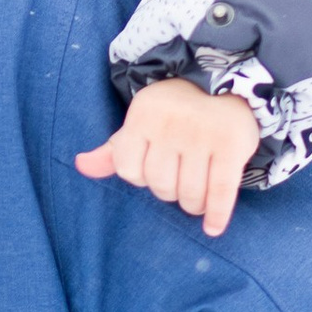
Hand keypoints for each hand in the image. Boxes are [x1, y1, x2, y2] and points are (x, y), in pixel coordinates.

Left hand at [76, 77, 262, 235]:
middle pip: (160, 185)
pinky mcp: (230, 145)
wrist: (226, 84)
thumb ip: (114, 150)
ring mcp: (202, 134)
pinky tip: (212, 228)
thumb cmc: (175, 114)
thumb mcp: (141, 123)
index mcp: (143, 115)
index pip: (128, 170)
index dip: (140, 177)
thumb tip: (81, 165)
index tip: (154, 169)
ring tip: (196, 196)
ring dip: (193, 204)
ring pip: (189, 193)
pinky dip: (216, 214)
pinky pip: (219, 191)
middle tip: (181, 178)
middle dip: (170, 191)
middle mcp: (171, 124)